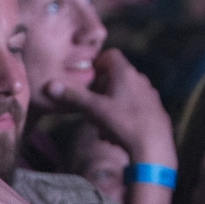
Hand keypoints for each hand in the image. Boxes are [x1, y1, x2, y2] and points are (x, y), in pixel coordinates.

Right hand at [40, 50, 175, 165]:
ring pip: (123, 95)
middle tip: (91, 109)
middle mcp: (140, 80)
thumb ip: (72, 97)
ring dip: (109, 108)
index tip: (88, 81)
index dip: (96, 64)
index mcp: (126, 73)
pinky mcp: (155, 111)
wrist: (154, 148)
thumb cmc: (124, 124)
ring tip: (102, 127)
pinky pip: (134, 108)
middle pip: (115, 77)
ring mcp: (150, 96)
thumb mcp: (94, 110)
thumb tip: (49, 86)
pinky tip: (116, 136)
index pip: (110, 55)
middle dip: (100, 92)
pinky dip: (122, 117)